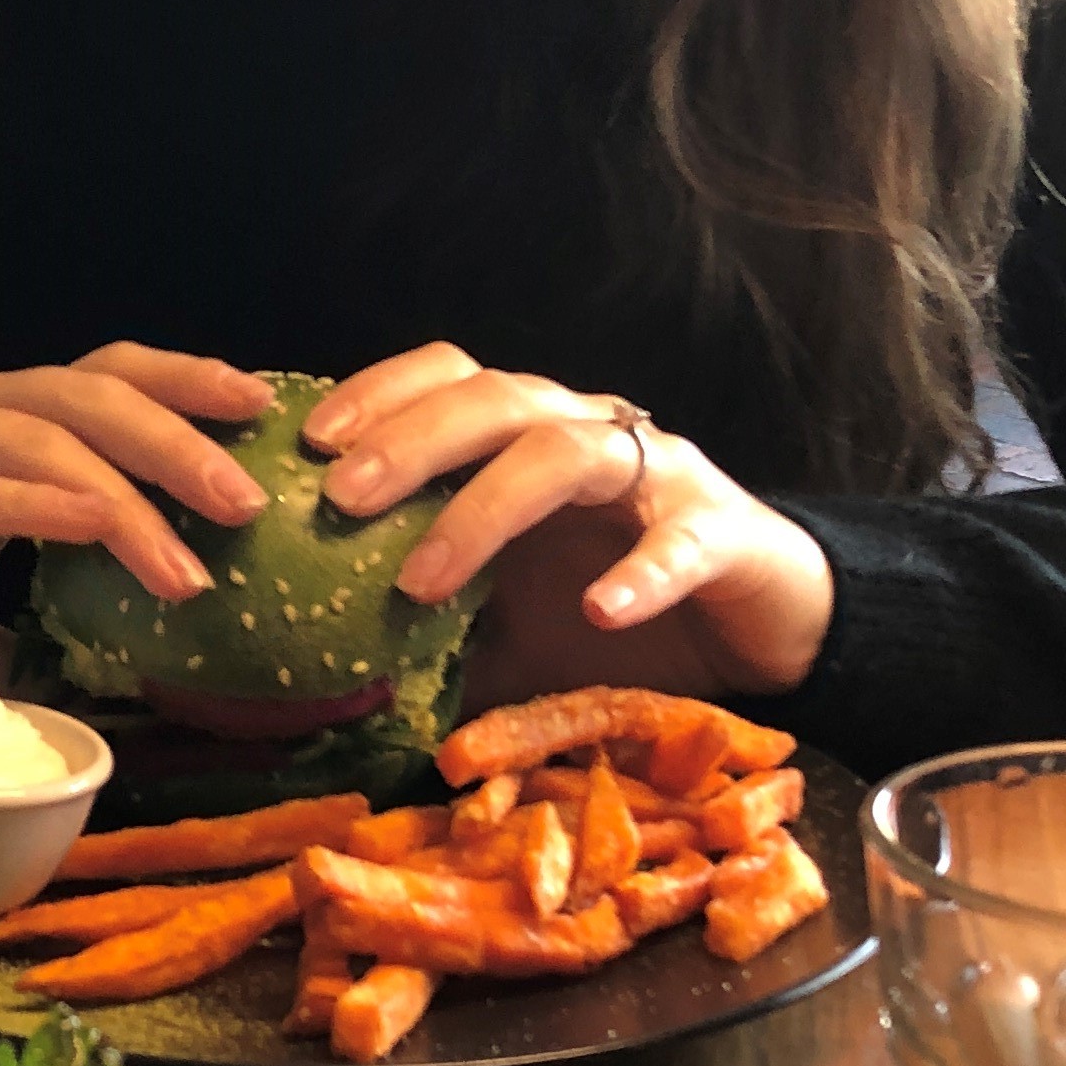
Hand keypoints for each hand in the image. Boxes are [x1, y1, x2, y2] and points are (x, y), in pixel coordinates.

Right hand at [0, 346, 272, 675]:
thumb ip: (7, 645)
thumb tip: (76, 709)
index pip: (116, 388)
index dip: (196, 396)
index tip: (280, 431)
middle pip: (101, 394)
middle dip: (186, 440)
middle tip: (258, 500)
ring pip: (43, 430)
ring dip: (124, 487)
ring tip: (190, 550)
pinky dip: (27, 500)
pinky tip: (85, 522)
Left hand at [303, 344, 832, 699]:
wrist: (759, 629)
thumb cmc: (617, 612)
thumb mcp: (507, 630)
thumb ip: (433, 639)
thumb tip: (330, 687)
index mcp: (531, 441)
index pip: (451, 378)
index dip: (380, 394)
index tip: (306, 444)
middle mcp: (590, 436)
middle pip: (498, 400)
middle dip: (413, 441)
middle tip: (342, 497)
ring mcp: (660, 477)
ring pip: (568, 452)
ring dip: (486, 508)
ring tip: (423, 580)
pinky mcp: (724, 532)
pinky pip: (681, 540)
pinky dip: (641, 572)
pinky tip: (601, 609)